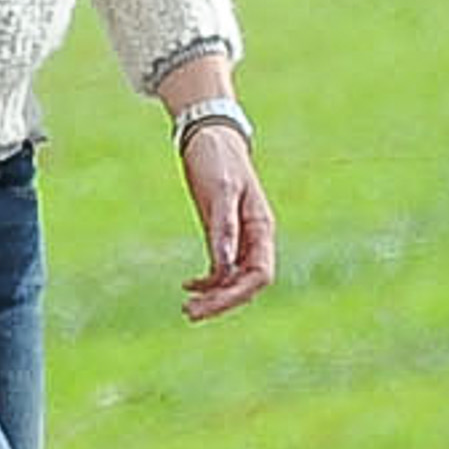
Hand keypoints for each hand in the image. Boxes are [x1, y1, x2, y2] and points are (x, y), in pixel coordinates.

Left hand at [178, 124, 275, 320]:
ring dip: (214, 296)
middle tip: (190, 313)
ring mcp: (239, 237)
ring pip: (233, 279)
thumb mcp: (220, 190)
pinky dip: (208, 281)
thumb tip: (224, 267)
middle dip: (221, 302)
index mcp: (261, 227)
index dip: (237, 294)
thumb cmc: (217, 158)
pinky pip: (221, 268)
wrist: (208, 134)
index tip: (209, 304)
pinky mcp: (223, 233)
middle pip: (247, 284)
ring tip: (187, 308)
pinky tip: (188, 284)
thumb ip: (224, 228)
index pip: (260, 275)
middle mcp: (254, 236)